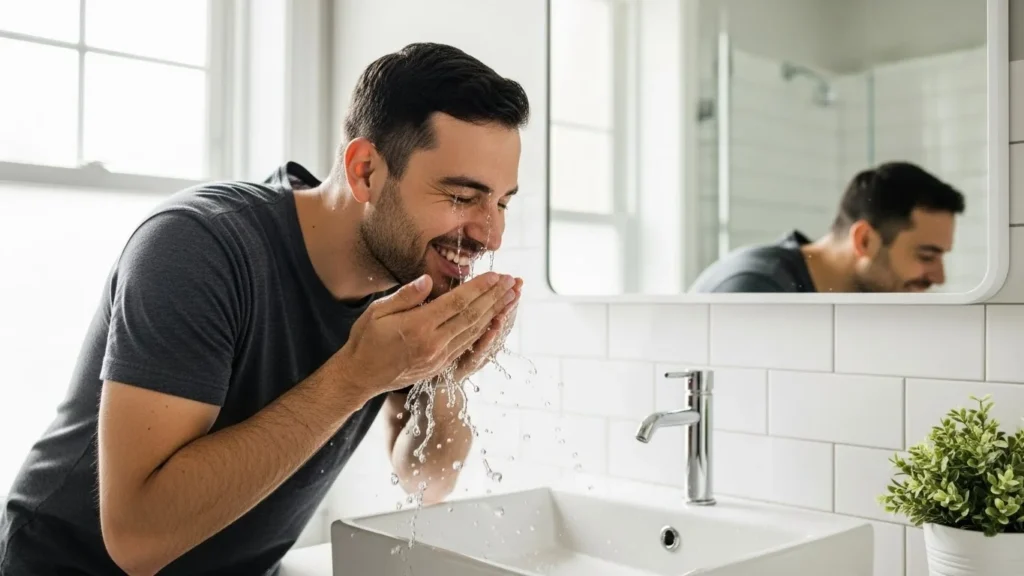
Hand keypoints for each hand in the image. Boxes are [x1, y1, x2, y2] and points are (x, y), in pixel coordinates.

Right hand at [333, 272, 517, 400]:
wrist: (360, 376)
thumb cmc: (365, 340)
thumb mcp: (377, 311)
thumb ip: (405, 296)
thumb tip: (428, 281)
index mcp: (418, 327)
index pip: (457, 303)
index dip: (479, 288)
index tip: (496, 274)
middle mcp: (433, 344)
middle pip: (472, 317)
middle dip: (495, 297)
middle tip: (512, 282)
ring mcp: (439, 357)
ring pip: (474, 332)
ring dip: (495, 313)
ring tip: (511, 298)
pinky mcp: (440, 366)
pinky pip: (467, 345)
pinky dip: (484, 331)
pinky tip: (494, 320)